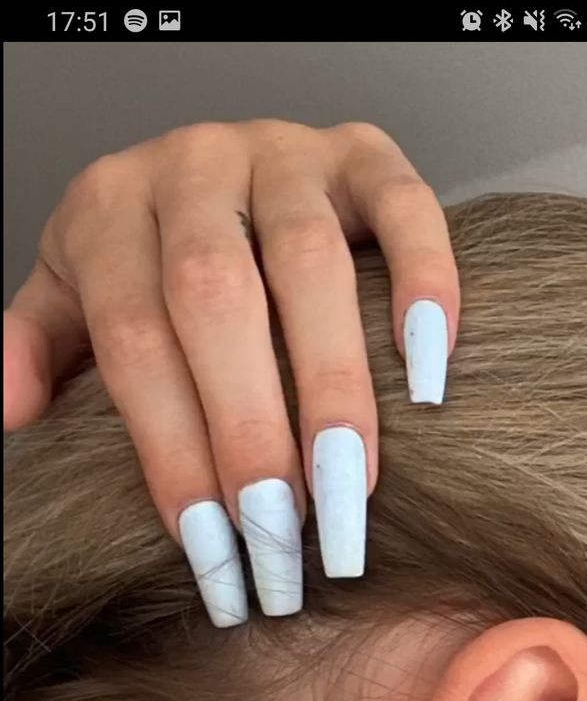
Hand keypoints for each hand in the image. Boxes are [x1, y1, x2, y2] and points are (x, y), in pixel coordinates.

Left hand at [4, 120, 459, 621]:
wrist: (214, 168)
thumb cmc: (150, 257)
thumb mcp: (74, 296)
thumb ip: (40, 346)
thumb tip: (9, 415)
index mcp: (111, 210)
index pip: (134, 340)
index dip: (170, 448)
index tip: (210, 547)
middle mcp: (193, 168)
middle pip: (215, 300)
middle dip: (250, 430)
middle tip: (281, 534)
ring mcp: (283, 153)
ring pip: (309, 263)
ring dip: (334, 385)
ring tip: (353, 489)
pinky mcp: (363, 152)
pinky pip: (403, 205)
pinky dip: (424, 285)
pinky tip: (430, 374)